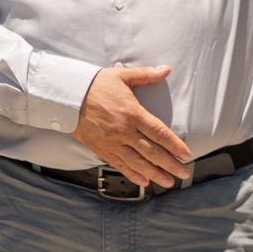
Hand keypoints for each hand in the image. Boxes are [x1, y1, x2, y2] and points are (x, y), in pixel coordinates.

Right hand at [75, 62, 192, 188]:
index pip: (160, 133)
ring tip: (168, 182)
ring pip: (138, 162)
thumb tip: (166, 69)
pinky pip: (119, 165)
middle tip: (184, 174)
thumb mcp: (121, 76)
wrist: (66, 96)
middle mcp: (124, 131)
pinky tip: (144, 181)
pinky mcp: (101, 149)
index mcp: (133, 113)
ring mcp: (112, 142)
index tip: (186, 155)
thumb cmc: (95, 85)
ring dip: (155, 174)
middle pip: (152, 152)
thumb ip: (146, 74)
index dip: (175, 146)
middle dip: (171, 165)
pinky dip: (132, 175)